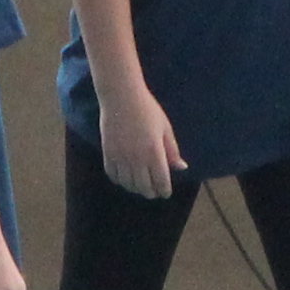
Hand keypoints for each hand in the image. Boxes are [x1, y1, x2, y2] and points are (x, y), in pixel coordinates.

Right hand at [95, 86, 184, 202]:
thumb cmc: (147, 110)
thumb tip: (181, 168)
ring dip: (136, 188)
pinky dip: (120, 181)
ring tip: (141, 186)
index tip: (165, 193)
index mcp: (154, 153)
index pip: (161, 182)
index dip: (164, 191)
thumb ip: (173, 150)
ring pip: (128, 184)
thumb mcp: (165, 128)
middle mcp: (137, 159)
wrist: (121, 97)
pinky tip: (125, 178)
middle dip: (151, 192)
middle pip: (144, 187)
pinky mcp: (108, 154)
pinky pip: (113, 176)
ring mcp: (121, 158)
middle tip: (154, 191)